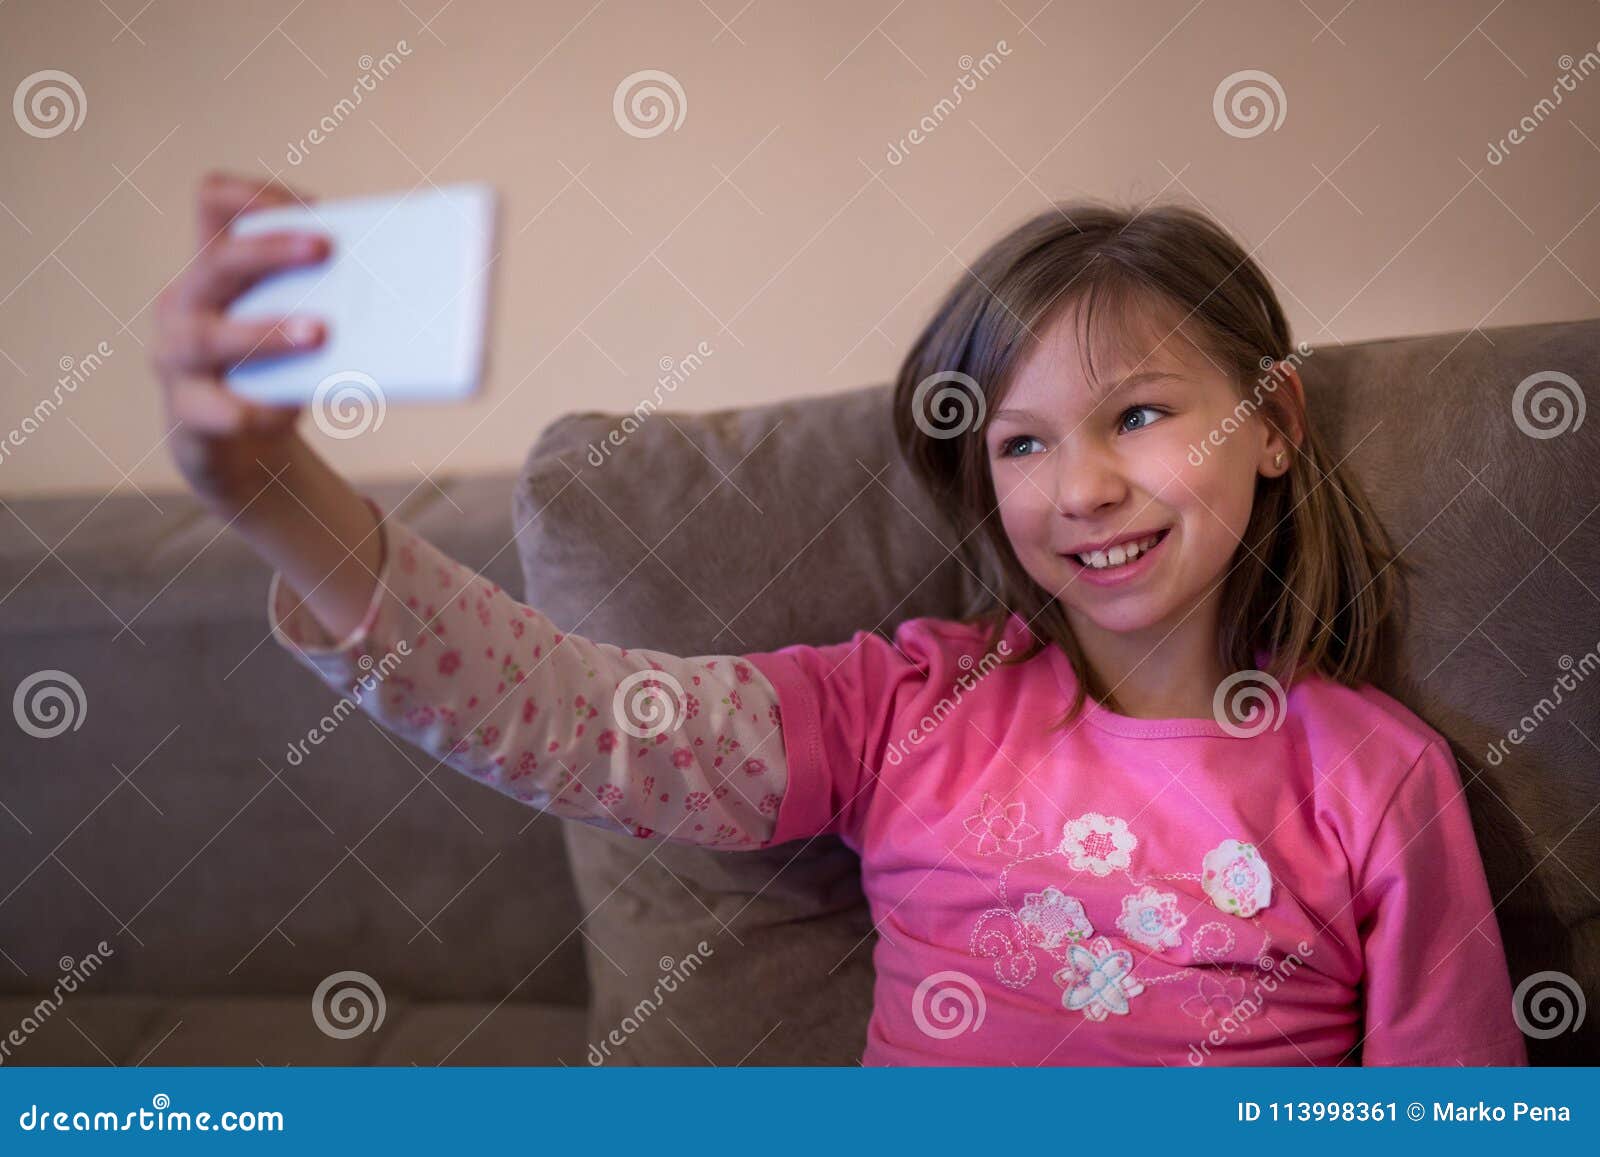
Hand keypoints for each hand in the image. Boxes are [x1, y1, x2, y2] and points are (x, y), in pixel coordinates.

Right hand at [151, 170, 331, 508]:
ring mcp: (176, 358)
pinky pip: (216, 410)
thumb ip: (324, 298)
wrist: (234, 443)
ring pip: (208, 337)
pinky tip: (287, 412)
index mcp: (215, 268)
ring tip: (321, 333)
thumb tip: (399, 286)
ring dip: (268, 332)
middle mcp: (186, 304)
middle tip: (326, 248)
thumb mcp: (293, 322)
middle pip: (217, 262)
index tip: (312, 206)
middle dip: (271, 250)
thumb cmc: (274, 367)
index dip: (255, 195)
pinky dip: (254, 411)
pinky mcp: (186, 414)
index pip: (215, 203)